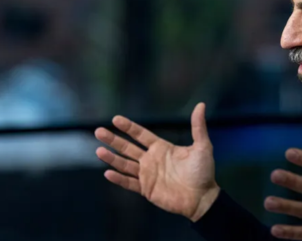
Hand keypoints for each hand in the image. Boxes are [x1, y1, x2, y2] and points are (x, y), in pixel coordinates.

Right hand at [94, 102, 219, 221]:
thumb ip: (198, 126)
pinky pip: (129, 183)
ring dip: (112, 158)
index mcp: (162, 148)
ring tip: (98, 150)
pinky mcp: (147, 189)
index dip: (129, 127)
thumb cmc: (203, 172)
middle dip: (113, 140)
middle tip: (98, 131)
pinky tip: (108, 173)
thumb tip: (201, 105)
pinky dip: (119, 179)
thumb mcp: (202, 146)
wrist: (202, 198)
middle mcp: (152, 160)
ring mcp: (148, 175)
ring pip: (125, 164)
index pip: (141, 135)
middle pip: (128, 148)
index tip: (115, 119)